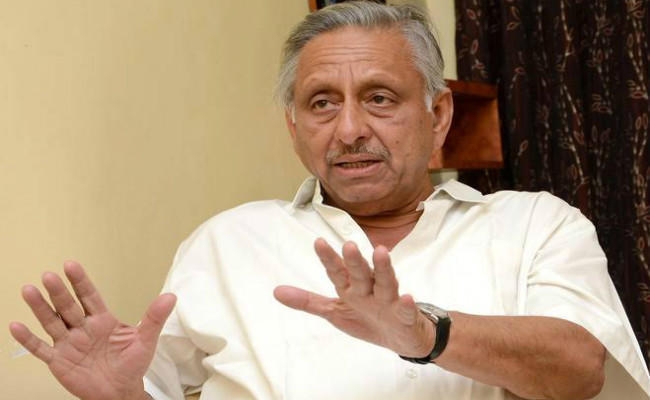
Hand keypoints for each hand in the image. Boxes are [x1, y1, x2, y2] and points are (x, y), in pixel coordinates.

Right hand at [8, 261, 174, 399]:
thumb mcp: (146, 340)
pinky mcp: (59, 361)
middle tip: (48, 276)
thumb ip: (154, 318)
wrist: (120, 392)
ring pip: (52, 322)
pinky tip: (15, 326)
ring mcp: (69, 343)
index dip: (80, 281)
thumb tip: (171, 296)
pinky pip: (41, 349)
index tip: (71, 265)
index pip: (90, 296)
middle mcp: (83, 328)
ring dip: (40, 308)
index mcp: (103, 320)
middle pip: (68, 306)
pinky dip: (28, 340)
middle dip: (59, 292)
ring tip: (29, 290)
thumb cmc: (133, 364)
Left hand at [274, 238, 433, 357]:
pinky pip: (407, 310)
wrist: (401, 337)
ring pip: (386, 283)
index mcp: (351, 288)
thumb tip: (276, 291)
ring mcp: (389, 301)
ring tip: (381, 252)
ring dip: (383, 268)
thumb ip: (308, 301)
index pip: (338, 271)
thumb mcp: (334, 311)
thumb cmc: (367, 318)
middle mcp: (369, 289)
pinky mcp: (405, 316)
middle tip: (349, 245)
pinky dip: (407, 305)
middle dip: (354, 260)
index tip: (318, 242)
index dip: (329, 259)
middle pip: (361, 273)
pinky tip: (407, 297)